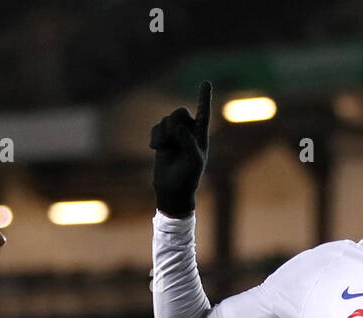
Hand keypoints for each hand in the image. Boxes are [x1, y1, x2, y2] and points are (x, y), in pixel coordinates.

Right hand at [150, 81, 211, 216]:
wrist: (172, 188)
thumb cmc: (188, 177)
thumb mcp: (193, 160)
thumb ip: (188, 142)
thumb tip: (179, 127)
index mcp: (200, 135)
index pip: (203, 113)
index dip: (204, 98)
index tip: (206, 83)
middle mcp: (188, 132)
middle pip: (179, 112)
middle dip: (173, 122)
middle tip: (172, 136)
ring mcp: (174, 135)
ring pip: (166, 120)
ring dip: (164, 134)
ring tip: (164, 149)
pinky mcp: (162, 139)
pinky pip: (156, 128)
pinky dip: (156, 137)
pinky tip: (156, 148)